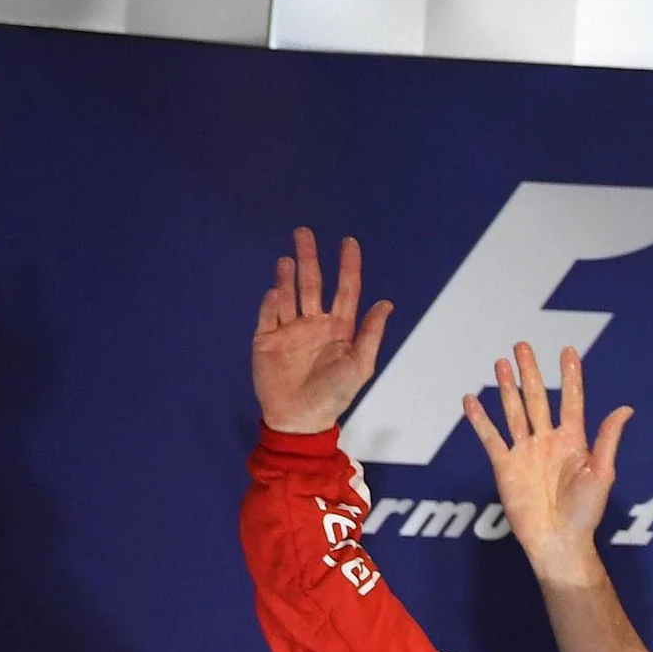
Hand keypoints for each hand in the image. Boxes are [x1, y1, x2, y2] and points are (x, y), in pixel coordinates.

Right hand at [251, 228, 391, 434]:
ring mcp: (288, 330)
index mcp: (339, 328)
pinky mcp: (265, 339)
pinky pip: (268, 316)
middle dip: (309, 258)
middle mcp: (313, 323)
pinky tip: (277, 291)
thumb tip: (387, 303)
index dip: (348, 266)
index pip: (345, 290)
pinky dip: (272, 302)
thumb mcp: (360, 365)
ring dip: (288, 275)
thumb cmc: (334, 394)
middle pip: (312, 284)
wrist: (300, 419)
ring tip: (289, 257)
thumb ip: (371, 333)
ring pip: (288, 294)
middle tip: (304, 232)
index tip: (349, 242)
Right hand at [464, 342, 632, 574]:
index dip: (570, 376)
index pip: (571, 400)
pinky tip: (471, 400)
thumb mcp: (602, 474)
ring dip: (506, 388)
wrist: (558, 540)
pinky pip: (491, 438)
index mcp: (574, 441)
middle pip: (537, 398)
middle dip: (530, 372)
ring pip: (514, 412)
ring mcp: (525, 452)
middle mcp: (548, 442)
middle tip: (522, 346)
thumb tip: (625, 408)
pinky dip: (480, 419)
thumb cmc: (585, 513)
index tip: (568, 351)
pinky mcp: (505, 466)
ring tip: (500, 363)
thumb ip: (607, 439)